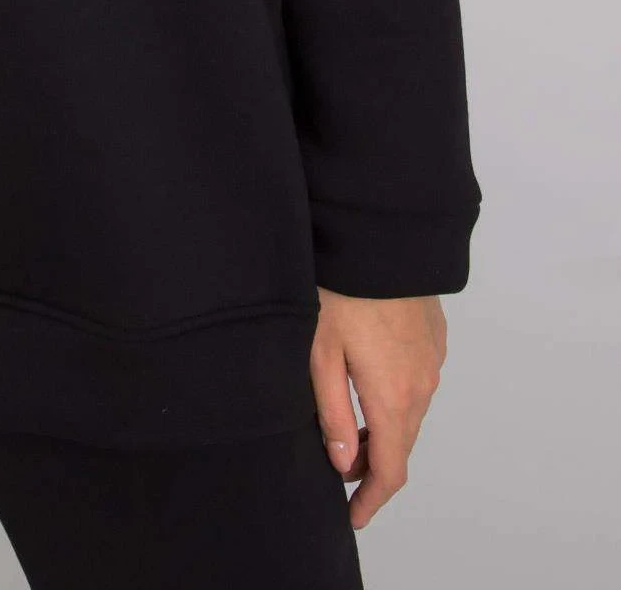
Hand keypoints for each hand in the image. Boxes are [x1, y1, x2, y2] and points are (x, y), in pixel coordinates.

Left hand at [310, 287, 447, 529]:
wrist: (380, 239)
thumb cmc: (342, 292)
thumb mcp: (322, 354)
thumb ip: (333, 414)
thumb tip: (344, 464)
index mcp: (393, 397)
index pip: (390, 470)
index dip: (372, 500)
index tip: (353, 516)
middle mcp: (422, 386)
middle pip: (401, 445)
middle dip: (373, 465)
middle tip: (340, 470)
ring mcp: (432, 362)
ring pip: (410, 415)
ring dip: (384, 431)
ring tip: (350, 429)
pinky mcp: (434, 340)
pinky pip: (417, 385)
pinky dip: (396, 400)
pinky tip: (369, 384)